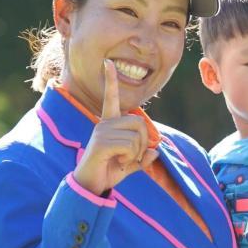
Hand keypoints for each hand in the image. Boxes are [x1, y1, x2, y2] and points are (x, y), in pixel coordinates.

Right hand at [72, 60, 157, 194]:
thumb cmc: (108, 172)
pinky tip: (118, 162)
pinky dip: (130, 158)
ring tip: (122, 160)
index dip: (110, 81)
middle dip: (143, 143)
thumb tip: (156, 152)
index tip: (107, 62)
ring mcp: (102, 131)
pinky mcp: (102, 142)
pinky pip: (129, 146)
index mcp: (109, 123)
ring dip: (136, 153)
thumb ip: (143, 158)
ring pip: (136, 136)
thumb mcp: (130, 165)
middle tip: (132, 157)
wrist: (91, 185)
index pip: (110, 98)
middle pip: (140, 123)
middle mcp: (104, 123)